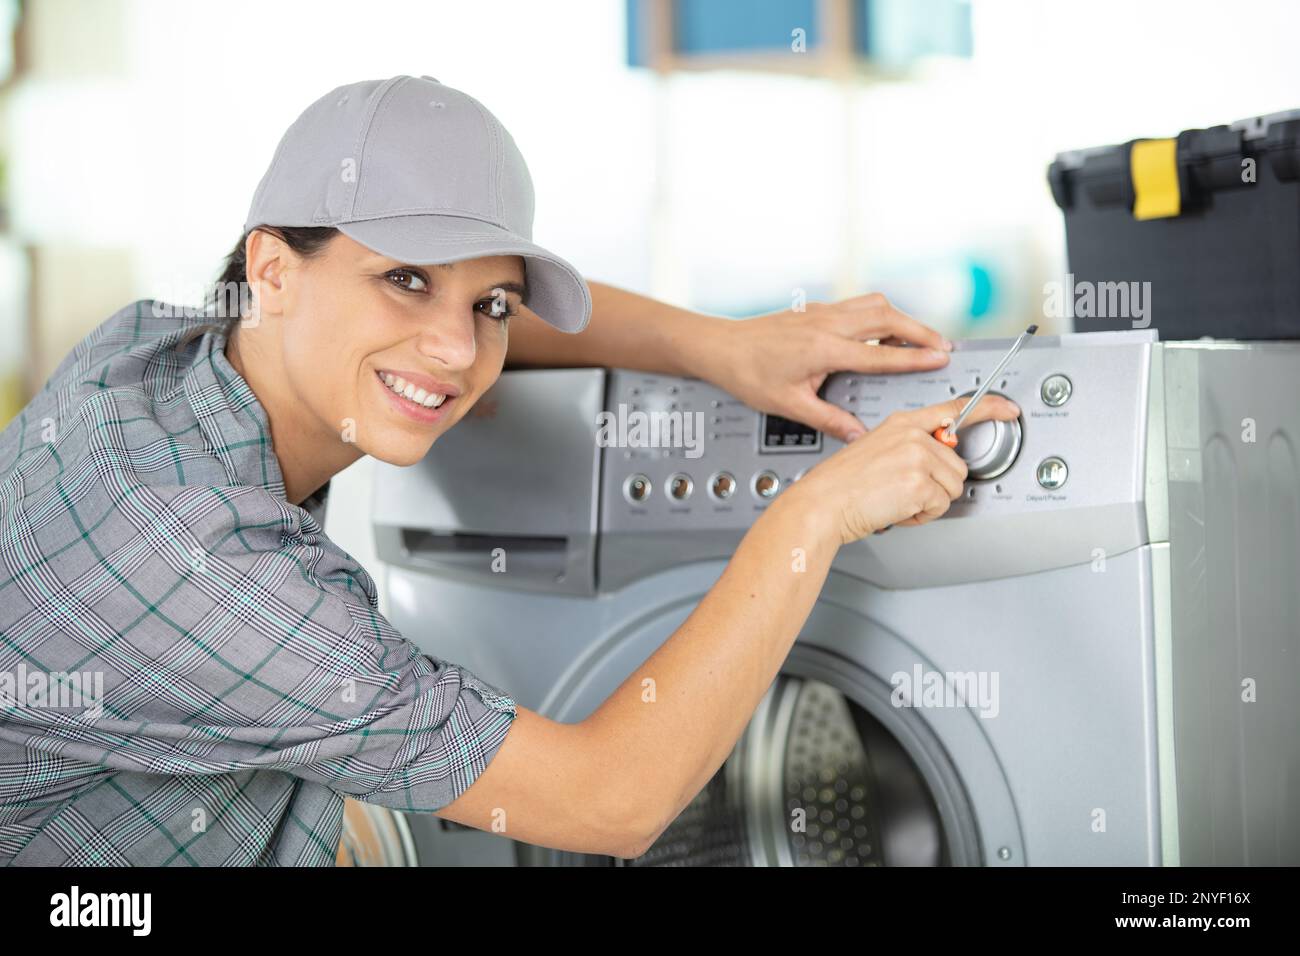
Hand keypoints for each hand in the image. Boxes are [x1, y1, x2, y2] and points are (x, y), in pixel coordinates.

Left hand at [691, 293, 952, 442]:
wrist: (719, 348)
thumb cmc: (747, 374)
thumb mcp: (789, 405)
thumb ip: (828, 420)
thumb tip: (858, 435)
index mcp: (824, 348)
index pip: (880, 353)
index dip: (914, 357)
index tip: (940, 358)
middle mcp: (827, 323)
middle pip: (887, 318)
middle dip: (919, 331)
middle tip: (942, 346)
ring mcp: (821, 313)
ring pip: (873, 305)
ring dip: (901, 318)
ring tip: (919, 337)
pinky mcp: (815, 310)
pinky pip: (857, 305)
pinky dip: (878, 315)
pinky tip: (881, 330)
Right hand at [782, 394, 1021, 546]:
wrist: (821, 504)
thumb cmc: (839, 485)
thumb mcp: (874, 450)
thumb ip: (909, 447)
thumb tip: (937, 459)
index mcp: (901, 423)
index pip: (953, 409)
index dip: (988, 408)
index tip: (1007, 409)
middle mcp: (912, 435)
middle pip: (957, 465)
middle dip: (937, 486)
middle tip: (904, 492)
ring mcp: (917, 457)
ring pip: (952, 487)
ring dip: (929, 503)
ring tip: (896, 500)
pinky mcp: (919, 483)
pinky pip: (939, 506)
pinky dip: (920, 516)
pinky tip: (895, 509)